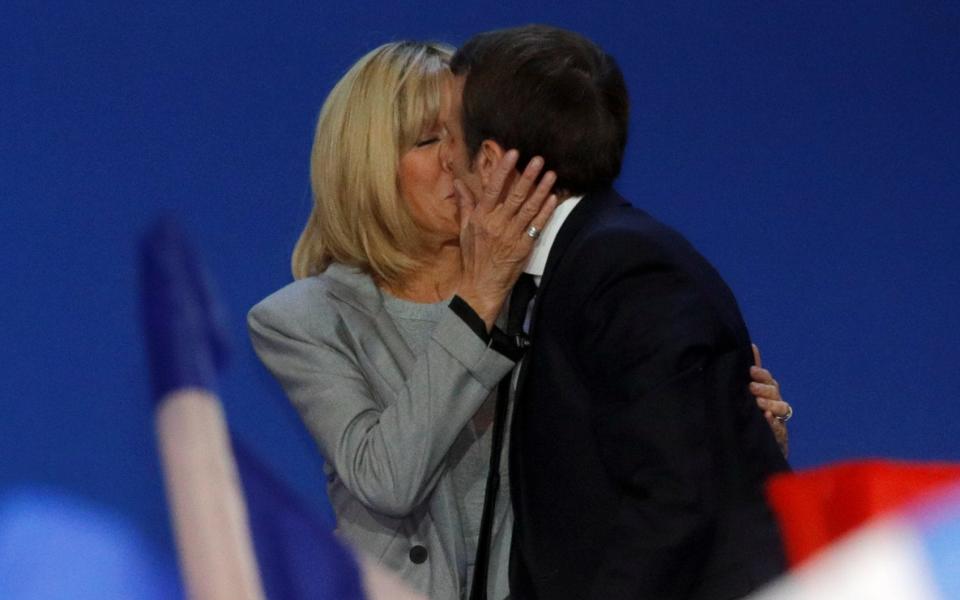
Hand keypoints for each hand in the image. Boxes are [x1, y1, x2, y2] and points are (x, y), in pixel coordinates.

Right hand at [455, 149, 557, 328]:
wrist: (480, 286)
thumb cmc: (472, 257)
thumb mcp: (464, 229)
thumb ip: (465, 204)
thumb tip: (458, 182)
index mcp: (481, 217)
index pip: (492, 188)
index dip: (503, 170)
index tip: (513, 153)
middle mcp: (496, 224)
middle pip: (514, 196)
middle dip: (527, 176)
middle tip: (538, 159)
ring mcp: (511, 236)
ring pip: (528, 209)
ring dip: (541, 190)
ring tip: (551, 174)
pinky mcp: (523, 247)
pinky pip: (536, 226)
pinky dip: (545, 212)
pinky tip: (553, 198)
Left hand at [750, 344, 789, 457]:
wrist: (755, 448)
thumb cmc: (750, 416)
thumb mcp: (746, 396)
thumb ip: (749, 376)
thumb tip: (750, 347)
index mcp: (766, 392)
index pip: (766, 379)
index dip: (760, 374)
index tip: (751, 370)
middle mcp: (774, 403)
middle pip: (774, 391)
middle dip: (764, 388)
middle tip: (751, 387)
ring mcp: (778, 419)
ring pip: (781, 407)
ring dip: (770, 403)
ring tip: (759, 403)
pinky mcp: (779, 435)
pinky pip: (780, 428)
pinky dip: (774, 422)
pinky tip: (767, 418)